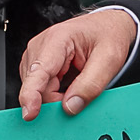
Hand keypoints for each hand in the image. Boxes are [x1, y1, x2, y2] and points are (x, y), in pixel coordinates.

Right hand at [17, 8, 136, 117]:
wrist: (108, 26)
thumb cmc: (108, 36)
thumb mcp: (110, 60)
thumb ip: (91, 84)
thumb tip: (71, 106)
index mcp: (58, 39)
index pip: (38, 71)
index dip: (32, 95)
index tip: (30, 114)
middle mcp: (41, 46)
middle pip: (38, 86)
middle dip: (57, 99)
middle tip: (81, 96)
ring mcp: (36, 55)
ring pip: (38, 89)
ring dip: (57, 96)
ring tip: (78, 83)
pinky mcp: (38, 65)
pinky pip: (41, 87)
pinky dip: (55, 93)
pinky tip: (69, 85)